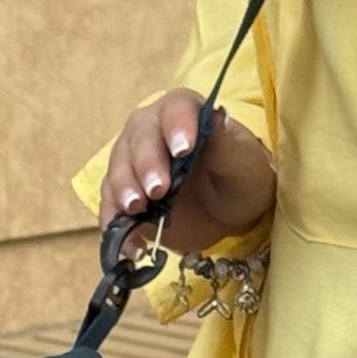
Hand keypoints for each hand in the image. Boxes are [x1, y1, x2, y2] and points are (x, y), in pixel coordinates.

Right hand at [98, 89, 275, 256]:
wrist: (226, 210)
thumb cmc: (238, 176)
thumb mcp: (244, 162)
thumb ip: (227, 142)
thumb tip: (216, 117)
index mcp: (183, 112)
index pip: (176, 110)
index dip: (177, 126)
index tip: (183, 149)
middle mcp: (150, 130)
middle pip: (140, 140)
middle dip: (146, 165)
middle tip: (158, 189)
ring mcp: (132, 163)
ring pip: (118, 170)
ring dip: (124, 191)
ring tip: (136, 210)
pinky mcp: (125, 196)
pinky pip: (111, 208)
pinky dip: (116, 227)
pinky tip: (132, 247)